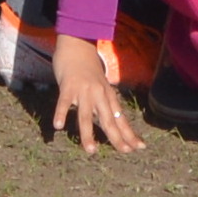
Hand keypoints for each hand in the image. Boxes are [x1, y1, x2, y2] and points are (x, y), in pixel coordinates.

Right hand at [45, 38, 144, 154]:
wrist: (76, 44)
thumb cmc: (88, 69)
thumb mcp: (101, 86)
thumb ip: (105, 104)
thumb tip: (113, 122)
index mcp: (107, 96)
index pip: (120, 118)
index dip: (129, 133)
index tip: (139, 148)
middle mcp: (98, 94)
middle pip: (108, 119)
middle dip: (116, 137)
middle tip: (123, 152)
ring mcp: (83, 90)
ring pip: (86, 116)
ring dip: (88, 134)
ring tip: (91, 151)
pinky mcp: (67, 86)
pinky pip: (64, 102)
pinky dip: (61, 114)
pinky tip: (58, 126)